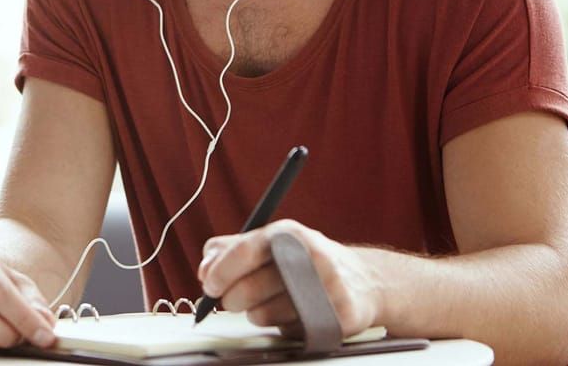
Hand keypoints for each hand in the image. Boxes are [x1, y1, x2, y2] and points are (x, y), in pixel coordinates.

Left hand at [197, 220, 383, 337]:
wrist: (363, 281)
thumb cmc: (306, 261)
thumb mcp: (272, 242)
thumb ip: (231, 249)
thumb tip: (204, 267)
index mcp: (288, 234)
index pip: (243, 253)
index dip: (219, 273)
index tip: (209, 285)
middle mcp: (309, 257)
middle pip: (246, 290)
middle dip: (231, 300)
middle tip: (233, 300)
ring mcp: (325, 288)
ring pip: (261, 315)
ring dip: (258, 314)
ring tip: (275, 301)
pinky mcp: (336, 319)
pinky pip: (287, 332)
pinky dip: (283, 327)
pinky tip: (296, 314)